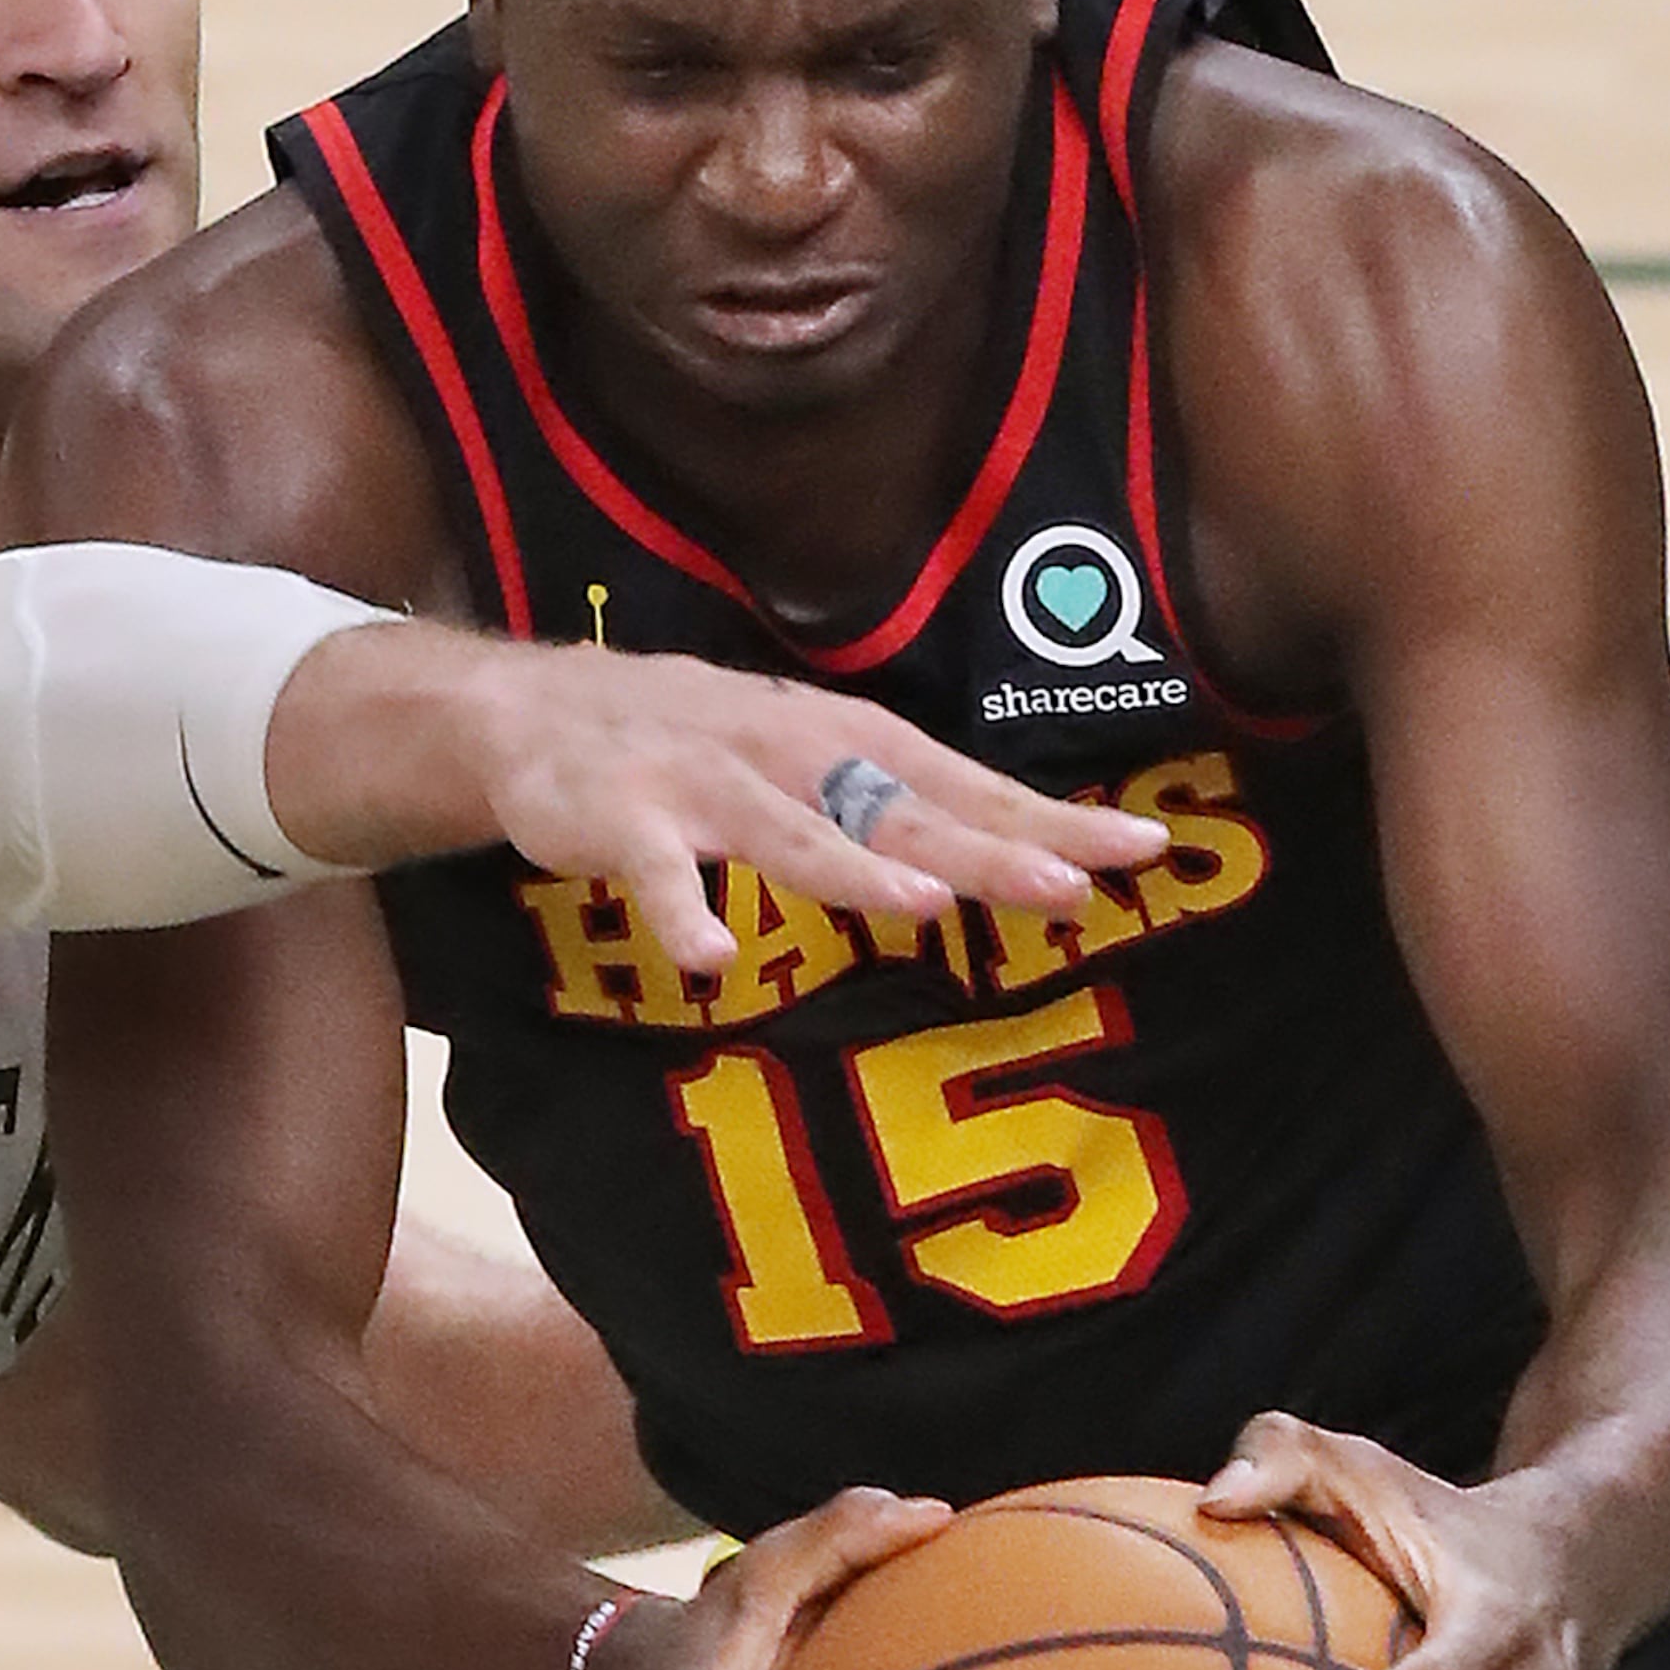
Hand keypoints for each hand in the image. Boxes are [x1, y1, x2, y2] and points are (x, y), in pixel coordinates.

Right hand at [273, 627, 1170, 967]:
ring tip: (918, 906)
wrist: (524, 710)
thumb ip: (895, 807)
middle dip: (986, 844)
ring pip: (785, 830)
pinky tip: (714, 959)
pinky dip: (683, 911)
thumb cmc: (694, 752)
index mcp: (841, 741)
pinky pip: (654, 874)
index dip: (1051, 818)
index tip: (1145, 850)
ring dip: (849, 866)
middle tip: (1074, 881)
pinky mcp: (617, 819)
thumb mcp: (804, 761)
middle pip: (899, 804)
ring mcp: (700, 782)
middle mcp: (786, 750)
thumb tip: (1023, 851)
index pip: (965, 783)